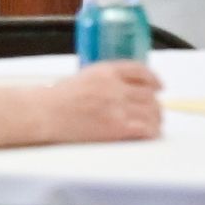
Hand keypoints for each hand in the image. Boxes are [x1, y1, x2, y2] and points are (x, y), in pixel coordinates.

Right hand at [50, 61, 164, 143]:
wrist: (46, 113)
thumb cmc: (59, 99)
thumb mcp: (85, 77)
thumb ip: (107, 80)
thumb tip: (127, 90)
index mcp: (107, 70)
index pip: (140, 70)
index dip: (154, 79)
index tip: (159, 86)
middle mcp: (115, 86)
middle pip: (149, 94)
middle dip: (155, 104)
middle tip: (156, 112)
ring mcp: (117, 107)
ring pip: (151, 111)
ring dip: (156, 119)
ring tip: (154, 125)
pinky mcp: (116, 127)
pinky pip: (144, 128)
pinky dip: (151, 131)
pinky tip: (149, 134)